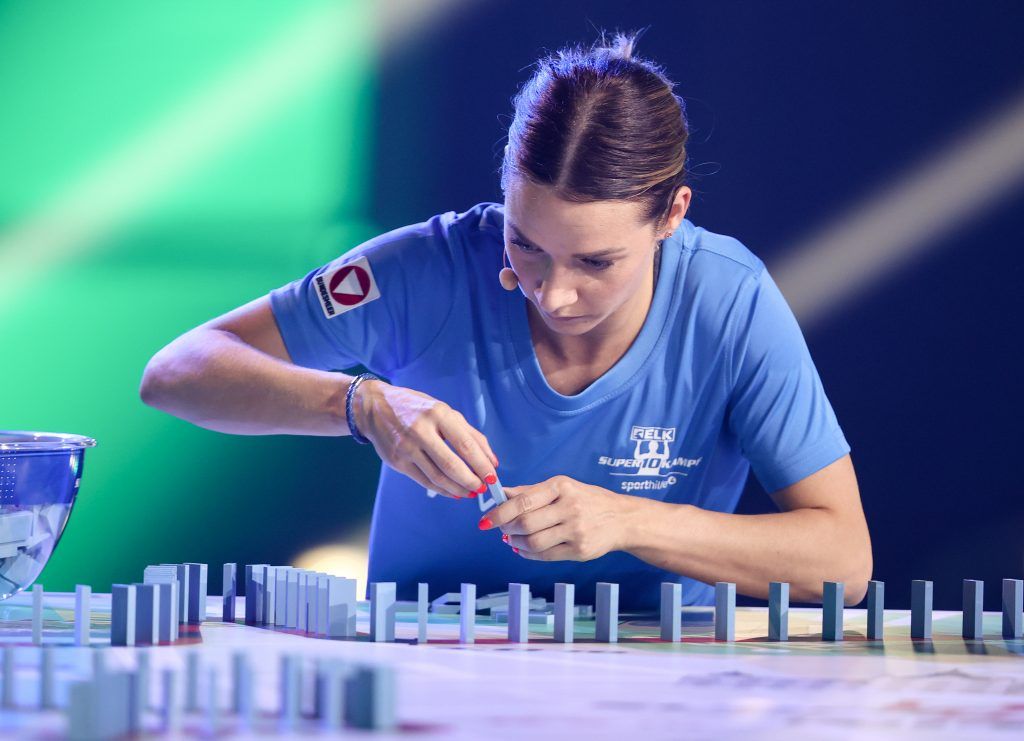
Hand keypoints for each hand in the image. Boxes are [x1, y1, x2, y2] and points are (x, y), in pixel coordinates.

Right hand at [353, 380, 497, 499]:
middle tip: (482, 488)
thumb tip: (491, 461)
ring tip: (470, 493)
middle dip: (471, 481)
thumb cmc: (416, 408)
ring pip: (437, 477)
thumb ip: (470, 434)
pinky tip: (452, 491)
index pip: (465, 445)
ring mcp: (406, 448)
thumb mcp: (445, 411)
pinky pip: (424, 481)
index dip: (481, 465)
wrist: (374, 408)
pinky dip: (441, 490)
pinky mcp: (397, 462)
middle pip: (451, 465)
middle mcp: (421, 431)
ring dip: (458, 489)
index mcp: (438, 414)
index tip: (492, 476)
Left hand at [479, 475, 629, 559]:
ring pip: (533, 542)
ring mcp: (576, 530)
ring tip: (512, 540)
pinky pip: (545, 555)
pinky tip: (523, 549)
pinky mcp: (580, 550)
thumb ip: (531, 492)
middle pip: (525, 523)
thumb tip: (501, 494)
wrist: (622, 519)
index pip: (523, 501)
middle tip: (502, 530)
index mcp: (562, 486)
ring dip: (516, 543)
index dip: (500, 513)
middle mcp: (569, 507)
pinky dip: (528, 554)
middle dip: (507, 529)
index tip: (486, 520)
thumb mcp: (562, 487)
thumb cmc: (588, 500)